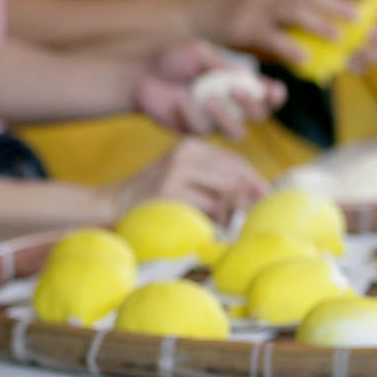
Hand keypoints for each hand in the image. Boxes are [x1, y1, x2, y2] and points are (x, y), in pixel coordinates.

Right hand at [110, 136, 266, 222]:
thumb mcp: (183, 174)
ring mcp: (176, 172)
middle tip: (250, 221)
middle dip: (246, 201)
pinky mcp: (169, 193)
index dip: (254, 183)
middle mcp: (185, 154)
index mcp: (191, 146)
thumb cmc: (154, 195)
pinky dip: (214, 224)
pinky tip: (209, 231)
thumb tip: (260, 194)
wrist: (111, 204)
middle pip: (234, 177)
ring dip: (230, 216)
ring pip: (224, 196)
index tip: (264, 202)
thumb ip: (215, 178)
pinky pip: (207, 211)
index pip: (235, 162)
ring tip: (225, 228)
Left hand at [134, 41, 285, 138]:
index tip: (274, 89)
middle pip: (259, 117)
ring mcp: (214, 121)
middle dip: (254, 105)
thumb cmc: (173, 58)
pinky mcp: (194, 132)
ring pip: (237, 133)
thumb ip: (223, 65)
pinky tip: (180, 100)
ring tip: (210, 98)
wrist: (141, 73)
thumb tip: (247, 77)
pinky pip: (202, 130)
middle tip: (237, 89)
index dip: (275, 96)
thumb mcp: (200, 53)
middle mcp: (233, 105)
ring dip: (228, 117)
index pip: (267, 95)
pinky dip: (192, 114)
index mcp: (239, 83)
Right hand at [191, 0, 365, 63]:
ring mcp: (254, 5)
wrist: (191, 11)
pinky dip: (290, 47)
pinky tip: (305, 58)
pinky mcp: (243, 28)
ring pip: (294, 11)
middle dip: (335, 2)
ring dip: (320, 23)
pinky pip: (272, 38)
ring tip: (338, 36)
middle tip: (357, 17)